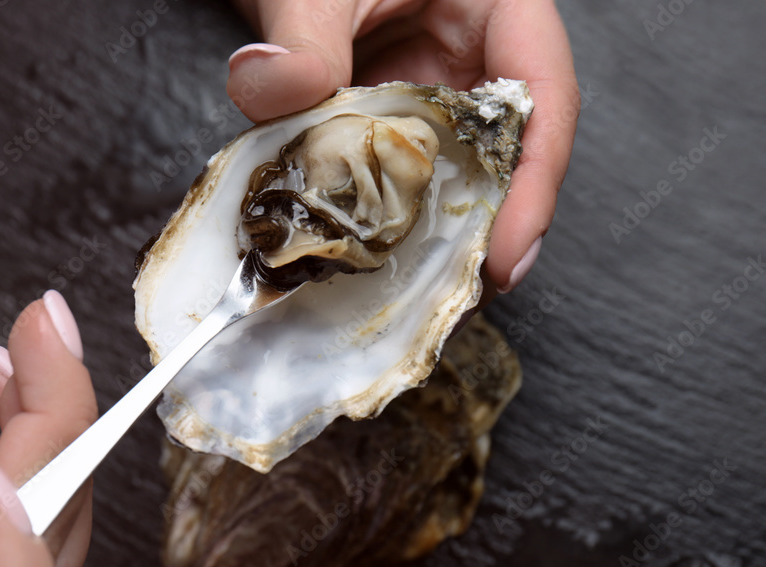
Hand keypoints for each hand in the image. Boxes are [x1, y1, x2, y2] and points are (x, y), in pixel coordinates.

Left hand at [227, 0, 578, 293]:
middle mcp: (476, 60)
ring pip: (453, 174)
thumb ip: (303, 34)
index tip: (508, 255)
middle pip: (509, 153)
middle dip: (491, 226)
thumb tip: (266, 85)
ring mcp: (435, 96)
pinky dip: (385, 216)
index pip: (545, 98)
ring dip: (437, 232)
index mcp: (499, 7)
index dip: (536, 184)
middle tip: (465, 293)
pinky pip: (399, 176)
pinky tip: (367, 256)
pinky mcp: (392, 123)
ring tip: (420, 292)